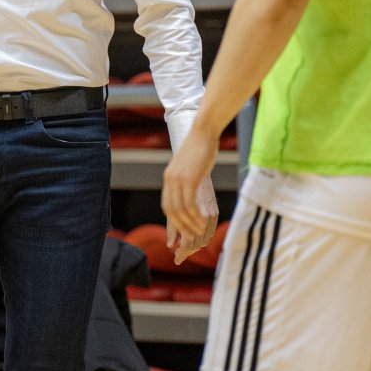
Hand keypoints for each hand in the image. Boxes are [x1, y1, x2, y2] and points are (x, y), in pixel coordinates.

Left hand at [160, 132, 220, 258]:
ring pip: (181, 210)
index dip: (173, 221)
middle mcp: (170, 180)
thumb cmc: (202, 148)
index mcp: (169, 178)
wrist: (204, 132)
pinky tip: (203, 221)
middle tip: (191, 238)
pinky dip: (195, 216)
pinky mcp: (189, 179)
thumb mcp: (192, 167)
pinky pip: (189, 204)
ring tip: (200, 232)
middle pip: (171, 211)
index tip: (181, 233)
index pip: (167, 205)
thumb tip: (195, 193)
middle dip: (181, 227)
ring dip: (190, 224)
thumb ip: (189, 181)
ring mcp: (178, 179)